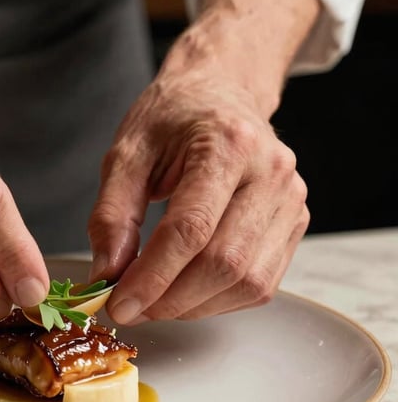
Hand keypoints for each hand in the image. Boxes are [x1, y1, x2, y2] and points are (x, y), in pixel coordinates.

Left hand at [89, 74, 308, 322]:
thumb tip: (107, 273)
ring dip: (193, 306)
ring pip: (247, 282)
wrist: (220, 93)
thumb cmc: (172, 118)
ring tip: (153, 301)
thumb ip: (112, 214)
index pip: (191, 230)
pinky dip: (217, 300)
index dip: (152, 277)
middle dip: (170, 299)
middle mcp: (271, 174)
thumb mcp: (127, 153)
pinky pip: (260, 283)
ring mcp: (290, 200)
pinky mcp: (294, 223)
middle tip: (130, 308)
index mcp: (227, 145)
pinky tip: (185, 291)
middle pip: (224, 263)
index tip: (118, 303)